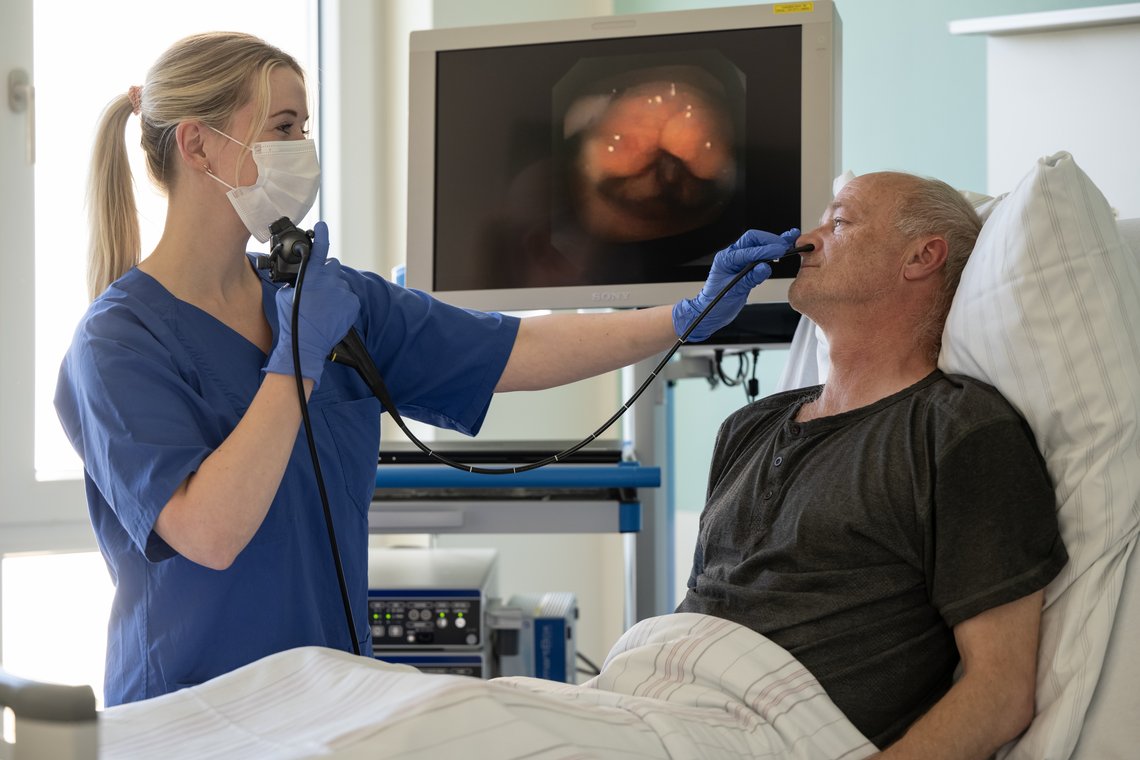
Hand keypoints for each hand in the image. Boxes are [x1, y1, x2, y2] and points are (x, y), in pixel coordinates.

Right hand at [265, 222, 360, 388]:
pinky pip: (349, 297)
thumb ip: (295, 281)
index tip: (322, 226)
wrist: (306, 344)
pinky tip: (332, 312)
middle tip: (318, 289)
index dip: (322, 234)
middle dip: (326, 273)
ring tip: (324, 306)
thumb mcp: (284, 295)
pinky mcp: (353, 304)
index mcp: (311, 275)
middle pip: (332, 266)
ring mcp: (343, 292)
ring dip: (334, 289)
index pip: (320, 248)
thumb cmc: (292, 321)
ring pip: (341, 283)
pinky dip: (343, 302)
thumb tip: (300, 277)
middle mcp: (330, 280)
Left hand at [672, 228, 798, 341]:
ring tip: (789, 242)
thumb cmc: (715, 303)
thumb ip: (749, 279)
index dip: (765, 250)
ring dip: (773, 242)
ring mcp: (739, 260)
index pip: (748, 250)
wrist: (711, 312)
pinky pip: (760, 254)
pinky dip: (772, 249)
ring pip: (757, 243)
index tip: (780, 251)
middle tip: (784, 247)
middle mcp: (731, 256)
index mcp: (725, 259)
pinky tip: (785, 246)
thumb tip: (764, 267)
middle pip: (753, 239)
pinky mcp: (746, 266)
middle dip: (769, 240)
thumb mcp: (733, 292)